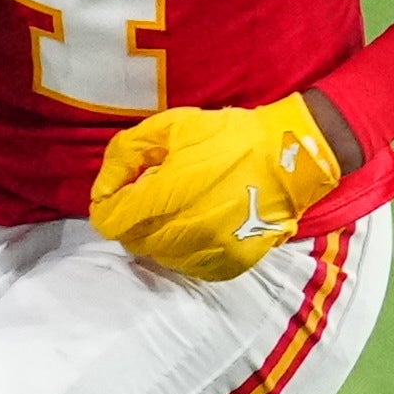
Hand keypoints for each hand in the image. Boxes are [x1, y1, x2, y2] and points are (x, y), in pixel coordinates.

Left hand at [91, 92, 355, 282]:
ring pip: (160, 256)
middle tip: (152, 195)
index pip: (109, 220)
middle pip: (132, 241)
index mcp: (165, 196)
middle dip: (133, 218)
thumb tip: (104, 186)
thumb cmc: (228, 137)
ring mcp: (207, 252)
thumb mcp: (170, 127)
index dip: (106, 204)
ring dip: (158, 235)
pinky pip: (190, 266)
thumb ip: (126, 153)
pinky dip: (185, 249)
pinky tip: (198, 225)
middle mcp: (182, 233)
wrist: (290, 158)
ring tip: (177, 209)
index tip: (118, 191)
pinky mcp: (229, 264)